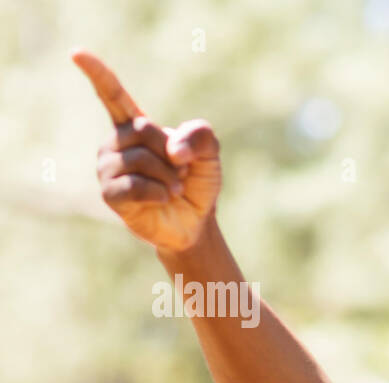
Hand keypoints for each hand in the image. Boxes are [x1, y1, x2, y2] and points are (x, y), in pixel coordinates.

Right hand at [71, 49, 221, 253]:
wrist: (196, 221)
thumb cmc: (197, 182)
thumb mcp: (209, 152)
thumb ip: (199, 136)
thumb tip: (172, 151)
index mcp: (135, 127)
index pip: (113, 95)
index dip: (97, 74)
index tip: (76, 53)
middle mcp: (116, 143)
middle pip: (142, 130)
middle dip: (172, 152)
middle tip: (181, 170)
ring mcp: (109, 168)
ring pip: (139, 159)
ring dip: (168, 176)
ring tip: (174, 188)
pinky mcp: (110, 194)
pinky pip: (134, 186)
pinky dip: (158, 192)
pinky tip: (164, 198)